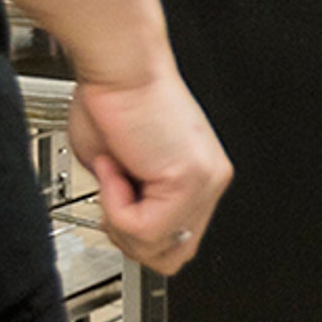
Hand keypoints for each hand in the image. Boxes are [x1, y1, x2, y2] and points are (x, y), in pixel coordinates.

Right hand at [66, 67, 232, 275]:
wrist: (119, 65)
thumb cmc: (113, 100)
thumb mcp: (118, 170)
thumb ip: (129, 203)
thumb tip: (123, 225)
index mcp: (198, 178)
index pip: (177, 241)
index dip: (135, 233)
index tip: (115, 202)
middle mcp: (210, 181)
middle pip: (174, 256)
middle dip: (129, 236)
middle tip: (112, 195)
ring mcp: (205, 182)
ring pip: (158, 248)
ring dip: (120, 219)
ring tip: (115, 173)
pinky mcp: (190, 179)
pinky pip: (144, 227)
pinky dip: (116, 205)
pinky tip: (117, 167)